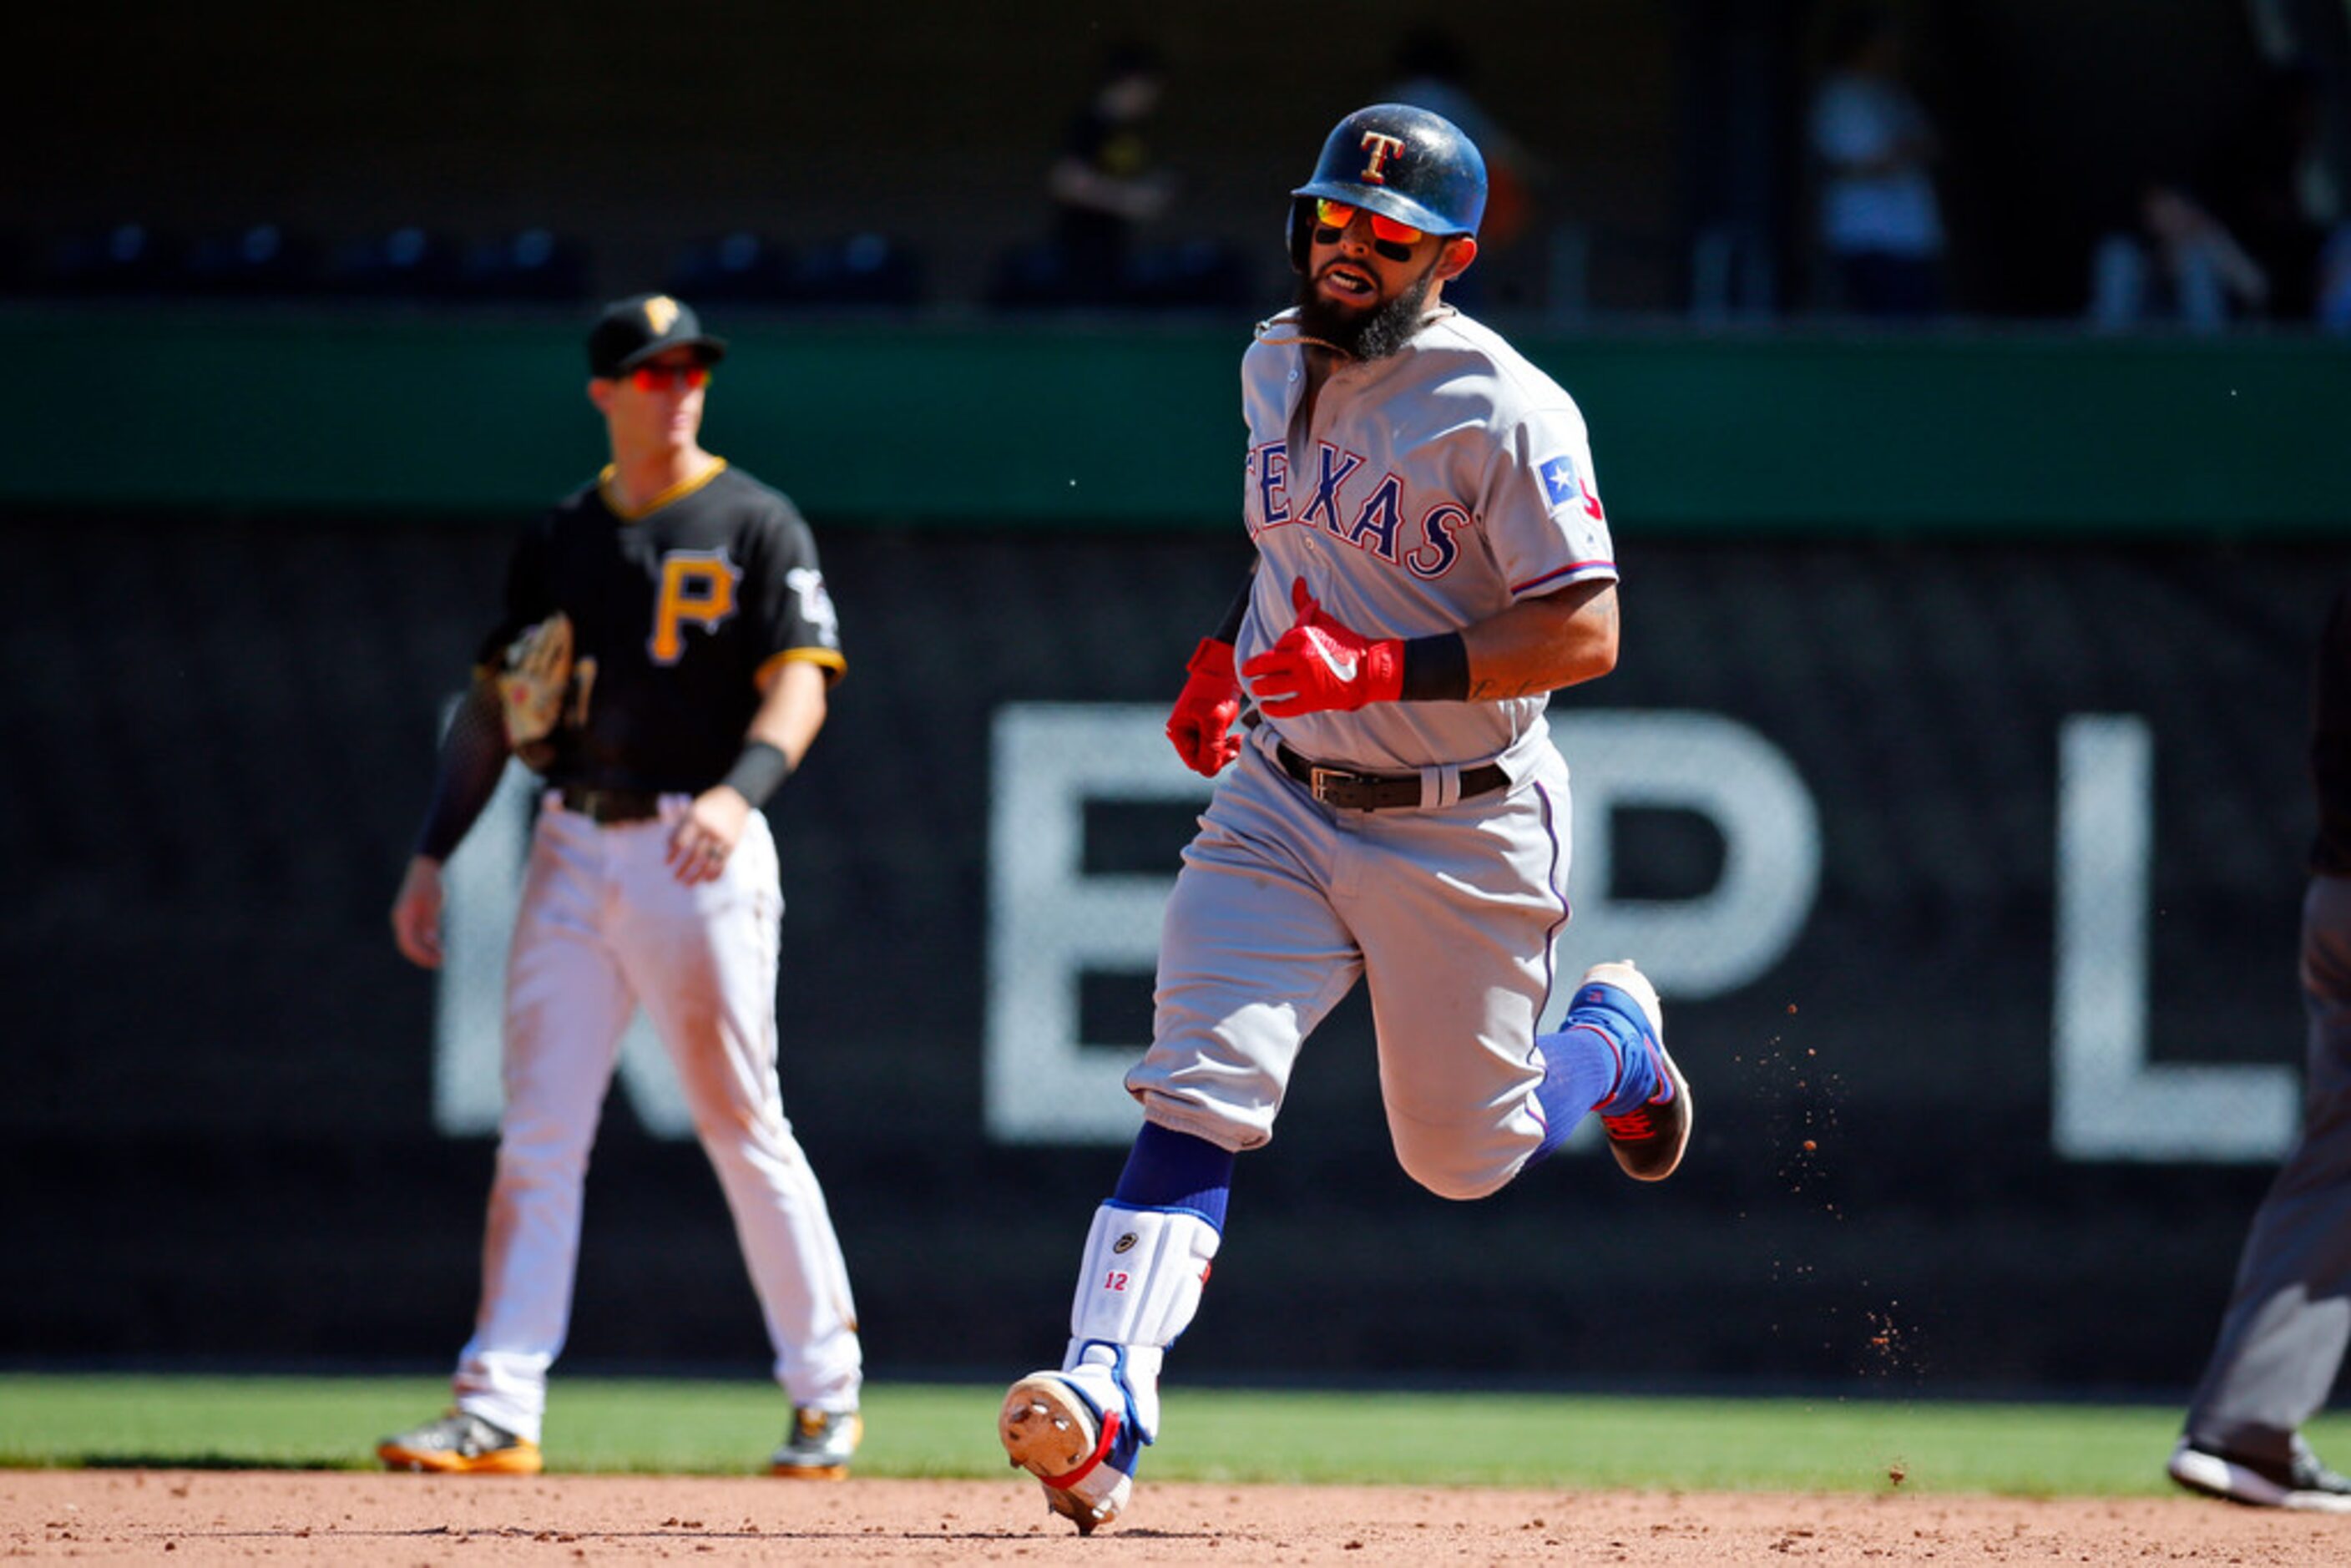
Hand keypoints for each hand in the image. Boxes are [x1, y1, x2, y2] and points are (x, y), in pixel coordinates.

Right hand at [390, 855, 446, 968]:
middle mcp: (401, 920)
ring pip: (411, 942)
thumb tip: (430, 942)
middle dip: (422, 956)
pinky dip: (424, 944)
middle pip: (408, 945)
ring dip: (424, 951)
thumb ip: (431, 922)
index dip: (422, 954)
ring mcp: (404, 920)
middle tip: (440, 962)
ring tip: (440, 956)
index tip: (437, 960)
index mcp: (404, 916)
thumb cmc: (430, 885)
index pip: (409, 942)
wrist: (424, 870)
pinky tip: (437, 947)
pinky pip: (415, 936)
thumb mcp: (433, 903)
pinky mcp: (411, 919)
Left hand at [668, 786, 751, 884]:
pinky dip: (714, 874)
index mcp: (696, 820)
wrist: (735, 800)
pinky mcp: (732, 844)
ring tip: (688, 884)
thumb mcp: (691, 811)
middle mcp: (709, 830)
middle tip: (676, 878)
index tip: (667, 863)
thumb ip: (679, 827)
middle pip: (694, 855)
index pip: (681, 842)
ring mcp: (722, 838)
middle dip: (684, 868)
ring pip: (708, 862)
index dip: (673, 854)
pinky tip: (706, 880)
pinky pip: (722, 863)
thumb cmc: (707, 807)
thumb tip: (668, 847)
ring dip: (697, 875)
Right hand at [1166, 638, 1243, 775]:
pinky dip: (1226, 742)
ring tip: (1238, 738)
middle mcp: (1183, 732)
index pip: (1194, 762)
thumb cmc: (1215, 689)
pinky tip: (1236, 735)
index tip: (1231, 749)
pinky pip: (1215, 743)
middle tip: (1237, 743)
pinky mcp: (1206, 725)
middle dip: (1220, 755)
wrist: (1223, 666)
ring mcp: (1194, 729)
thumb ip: (1211, 746)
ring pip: (1210, 752)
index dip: (1213, 761)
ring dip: (1225, 749)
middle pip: (1202, 759)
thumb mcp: (1214, 718)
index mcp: (1178, 731)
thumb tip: (1208, 771)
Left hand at [1241, 578, 1403, 717]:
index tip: (1281, 655)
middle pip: (1262, 664)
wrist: (1372, 668)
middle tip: (1247, 671)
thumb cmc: (1347, 643)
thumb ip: (1304, 604)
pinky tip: (1266, 706)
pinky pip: (1283, 707)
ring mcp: (1305, 680)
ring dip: (1259, 689)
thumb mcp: (1324, 620)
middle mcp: (1300, 657)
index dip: (1278, 650)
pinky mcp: (1312, 701)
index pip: (1277, 644)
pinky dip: (1271, 708)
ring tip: (1257, 689)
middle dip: (1251, 669)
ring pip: (1269, 686)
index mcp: (1301, 635)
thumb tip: (1298, 580)